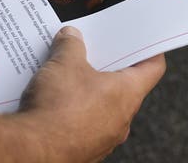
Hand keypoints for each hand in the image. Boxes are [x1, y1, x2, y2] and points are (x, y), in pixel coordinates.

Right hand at [19, 26, 165, 161]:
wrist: (33, 150)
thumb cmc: (58, 107)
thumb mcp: (64, 62)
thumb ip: (71, 44)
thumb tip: (71, 37)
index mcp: (128, 94)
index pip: (153, 68)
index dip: (149, 51)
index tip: (142, 41)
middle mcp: (122, 119)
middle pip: (124, 86)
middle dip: (107, 67)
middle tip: (93, 51)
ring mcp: (105, 138)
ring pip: (102, 106)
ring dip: (88, 90)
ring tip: (67, 73)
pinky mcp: (84, 149)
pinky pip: (84, 124)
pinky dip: (74, 110)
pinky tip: (54, 98)